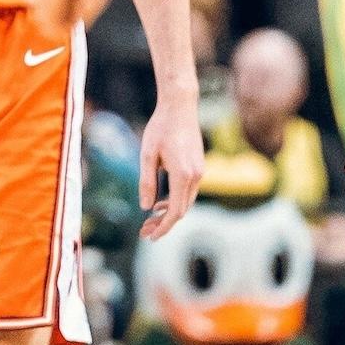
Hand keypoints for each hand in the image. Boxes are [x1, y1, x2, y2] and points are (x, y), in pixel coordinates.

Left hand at [137, 93, 204, 239]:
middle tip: (144, 232)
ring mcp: (200, 172)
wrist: (180, 106)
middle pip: (182, 210)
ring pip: (186, 202)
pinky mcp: (198, 167)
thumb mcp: (147, 155)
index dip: (164, 227)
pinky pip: (188, 192)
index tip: (150, 237)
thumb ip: (147, 182)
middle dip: (164, 223)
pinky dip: (175, 201)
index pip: (176, 212)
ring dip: (169, 213)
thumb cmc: (160, 128)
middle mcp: (196, 176)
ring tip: (149, 220)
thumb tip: (146, 208)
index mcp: (183, 175)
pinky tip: (160, 203)